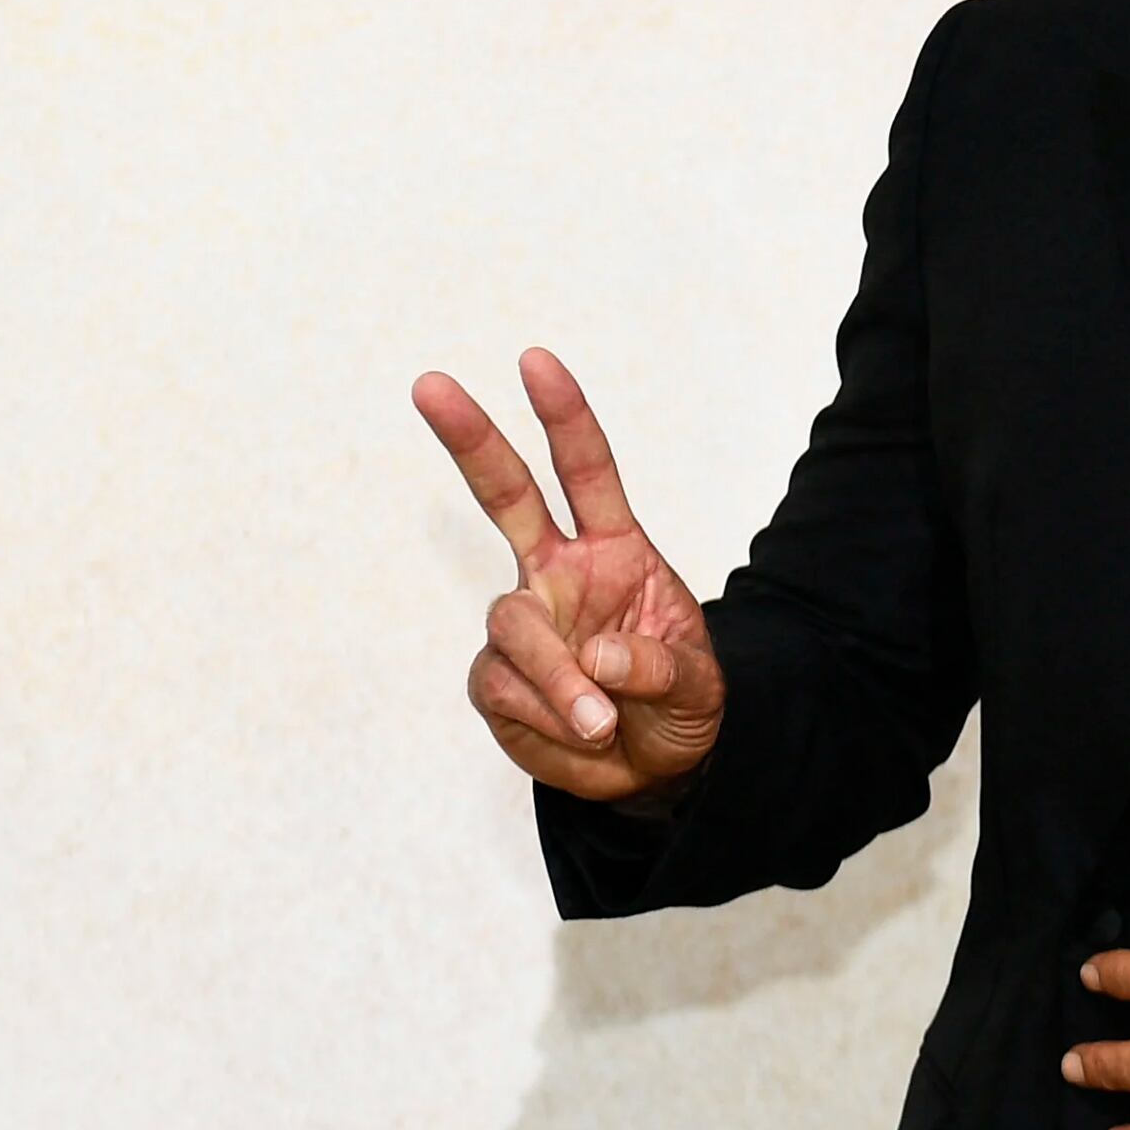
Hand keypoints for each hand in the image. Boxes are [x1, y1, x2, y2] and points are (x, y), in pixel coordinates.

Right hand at [414, 349, 722, 802]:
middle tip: (431, 384)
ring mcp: (523, 624)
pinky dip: (548, 718)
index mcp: (614, 550)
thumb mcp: (698, 684)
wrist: (653, 769)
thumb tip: (601, 656)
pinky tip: (580, 733)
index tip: (535, 361)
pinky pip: (508, 691)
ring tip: (602, 722)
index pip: (587, 472)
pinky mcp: (495, 681)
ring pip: (516, 628)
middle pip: (505, 496)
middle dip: (470, 438)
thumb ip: (660, 667)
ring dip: (557, 677)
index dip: (564, 417)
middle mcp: (557, 575)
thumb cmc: (678, 704)